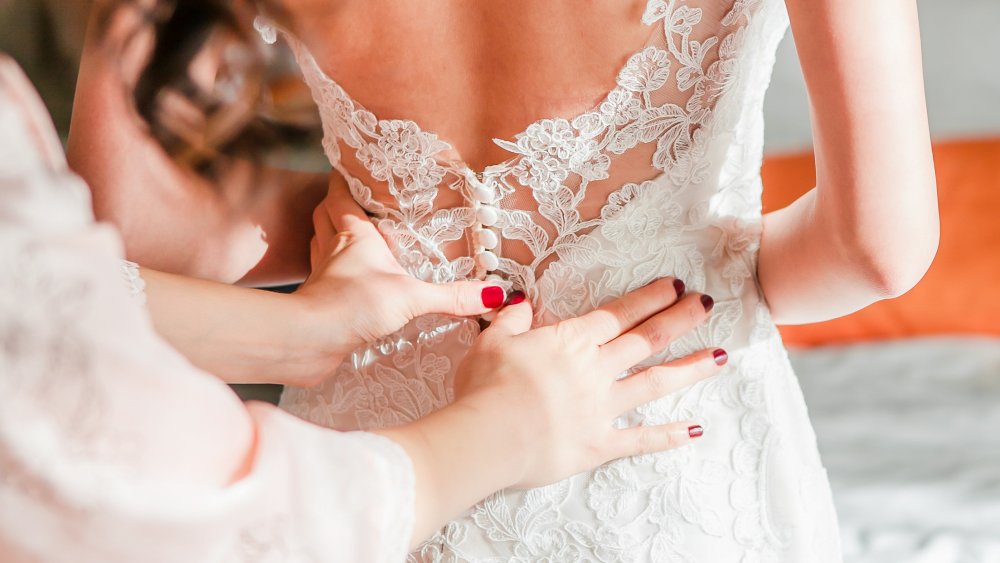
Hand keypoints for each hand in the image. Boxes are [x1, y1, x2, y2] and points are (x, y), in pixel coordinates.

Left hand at [289, 176, 505, 384]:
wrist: (308, 342)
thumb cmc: (353, 305)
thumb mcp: (410, 297)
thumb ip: (451, 296)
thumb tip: (493, 294)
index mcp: (352, 235)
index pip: (340, 195)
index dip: (342, 178)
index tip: (349, 164)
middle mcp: (332, 249)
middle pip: (325, 215)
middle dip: (336, 203)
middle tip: (355, 199)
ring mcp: (321, 276)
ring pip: (320, 243)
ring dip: (331, 235)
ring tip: (353, 236)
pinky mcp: (317, 302)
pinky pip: (323, 276)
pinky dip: (332, 271)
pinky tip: (349, 280)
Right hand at [455, 278, 721, 488]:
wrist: (488, 435)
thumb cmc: (485, 386)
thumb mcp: (491, 340)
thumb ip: (513, 320)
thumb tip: (521, 303)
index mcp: (571, 342)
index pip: (618, 314)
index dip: (649, 298)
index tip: (675, 285)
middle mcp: (595, 370)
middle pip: (646, 339)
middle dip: (679, 318)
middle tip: (707, 304)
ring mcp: (602, 408)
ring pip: (655, 383)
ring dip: (690, 368)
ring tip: (721, 356)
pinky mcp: (599, 444)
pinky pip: (641, 439)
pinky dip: (669, 435)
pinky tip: (696, 430)